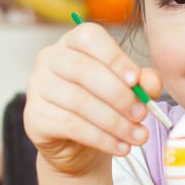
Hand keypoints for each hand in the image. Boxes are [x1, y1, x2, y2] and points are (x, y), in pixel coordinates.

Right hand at [24, 22, 162, 176]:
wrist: (79, 145)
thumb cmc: (104, 106)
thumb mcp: (129, 91)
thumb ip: (143, 82)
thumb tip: (151, 83)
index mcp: (73, 43)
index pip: (89, 37)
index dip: (114, 57)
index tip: (136, 80)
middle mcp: (49, 59)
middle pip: (83, 70)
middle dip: (119, 95)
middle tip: (142, 114)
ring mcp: (37, 87)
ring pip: (78, 101)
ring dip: (115, 122)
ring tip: (138, 136)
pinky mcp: (34, 116)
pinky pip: (70, 125)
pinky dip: (101, 138)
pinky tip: (121, 147)